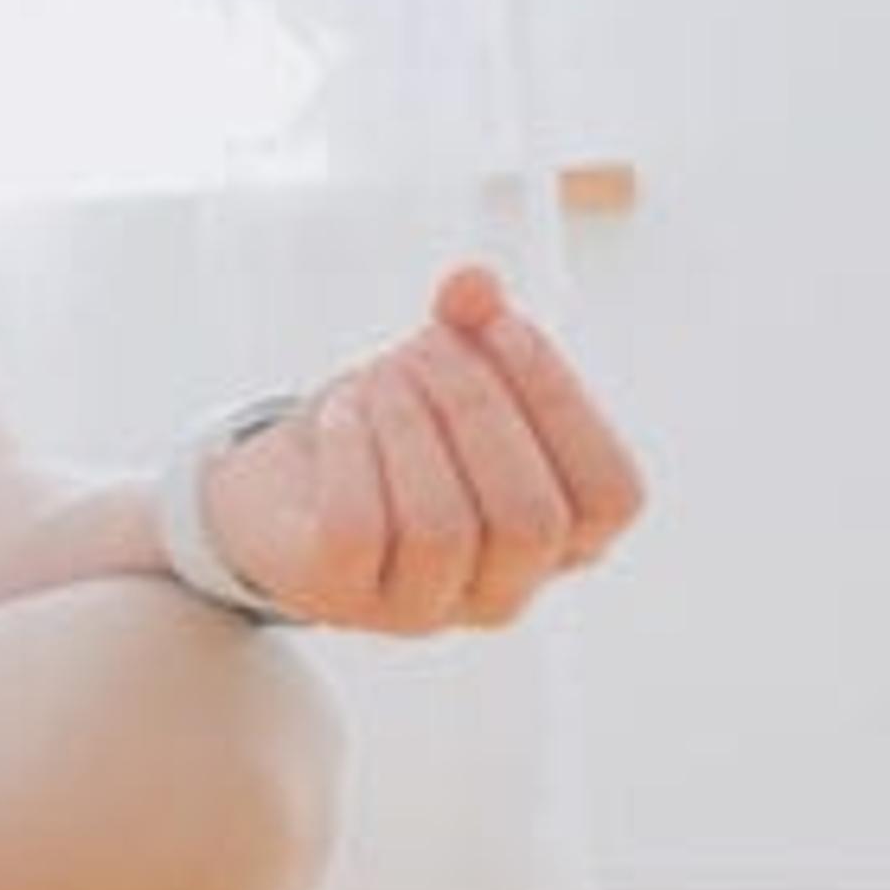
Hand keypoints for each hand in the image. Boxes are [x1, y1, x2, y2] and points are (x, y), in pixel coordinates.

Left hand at [199, 263, 649, 635]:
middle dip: (476, 409)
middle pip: (529, 515)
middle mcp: (504, 592)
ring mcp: (423, 608)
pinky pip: (358, 530)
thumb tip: (475, 282)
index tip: (503, 326)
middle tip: (425, 345)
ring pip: (443, 527)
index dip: (564, 405)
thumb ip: (472, 327)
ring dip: (409, 428)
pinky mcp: (341, 597)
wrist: (276, 487)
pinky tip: (339, 414)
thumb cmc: (390, 433)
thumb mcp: (440, 374)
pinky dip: (349, 454)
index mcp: (564, 542)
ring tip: (376, 378)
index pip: (612, 495)